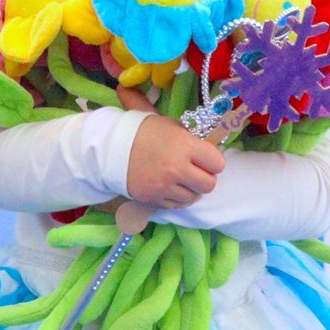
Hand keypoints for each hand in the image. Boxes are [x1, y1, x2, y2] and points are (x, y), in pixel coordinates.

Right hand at [119, 84, 223, 208]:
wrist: (111, 148)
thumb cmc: (143, 132)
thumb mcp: (169, 125)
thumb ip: (191, 137)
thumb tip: (207, 148)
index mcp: (184, 146)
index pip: (217, 163)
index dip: (213, 161)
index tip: (205, 159)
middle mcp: (177, 169)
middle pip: (209, 185)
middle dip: (205, 178)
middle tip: (195, 171)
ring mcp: (165, 187)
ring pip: (194, 197)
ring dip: (191, 189)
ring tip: (181, 179)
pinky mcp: (154, 200)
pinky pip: (177, 205)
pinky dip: (177, 198)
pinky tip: (171, 187)